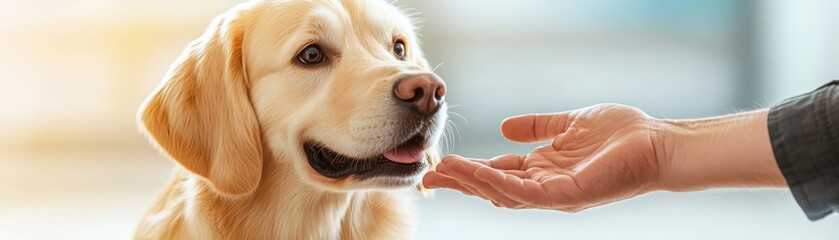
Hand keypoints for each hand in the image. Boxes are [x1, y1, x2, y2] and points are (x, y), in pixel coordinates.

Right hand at [424, 104, 663, 211]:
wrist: (657, 142)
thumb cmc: (621, 134)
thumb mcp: (569, 124)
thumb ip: (538, 127)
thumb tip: (504, 127)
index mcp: (543, 170)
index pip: (499, 172)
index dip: (470, 170)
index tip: (441, 164)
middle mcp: (545, 186)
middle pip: (493, 188)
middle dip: (461, 183)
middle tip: (429, 178)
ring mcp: (555, 194)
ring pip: (503, 193)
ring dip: (472, 183)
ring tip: (444, 173)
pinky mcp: (567, 196)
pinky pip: (525, 192)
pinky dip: (498, 183)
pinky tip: (477, 173)